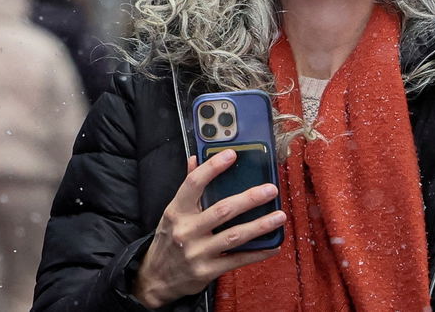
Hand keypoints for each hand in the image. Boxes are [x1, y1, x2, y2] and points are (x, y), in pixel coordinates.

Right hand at [131, 151, 285, 307]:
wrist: (155, 279)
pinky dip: (257, 253)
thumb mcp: (172, 213)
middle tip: (271, 189)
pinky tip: (273, 246)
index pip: (193, 184)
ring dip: (260, 225)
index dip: (212, 167)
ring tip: (279, 215)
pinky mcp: (207, 271)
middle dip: (249, 199)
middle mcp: (186, 231)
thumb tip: (195, 158)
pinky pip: (237, 260)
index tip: (232, 155)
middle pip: (222, 210)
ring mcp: (197, 252)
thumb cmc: (168, 240)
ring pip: (234, 236)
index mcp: (176, 211)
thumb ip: (187, 186)